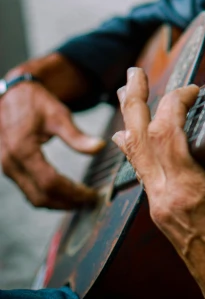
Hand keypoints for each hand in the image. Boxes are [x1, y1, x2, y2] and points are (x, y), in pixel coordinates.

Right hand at [0, 68, 104, 208]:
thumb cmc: (35, 102)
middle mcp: (11, 162)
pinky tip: (63, 193)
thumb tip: (101, 147)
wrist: (11, 94)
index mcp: (23, 149)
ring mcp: (7, 167)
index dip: (72, 192)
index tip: (91, 195)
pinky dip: (46, 196)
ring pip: (32, 197)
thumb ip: (77, 136)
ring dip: (57, 203)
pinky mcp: (8, 168)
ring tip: (80, 201)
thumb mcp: (58, 115)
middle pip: (41, 196)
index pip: (50, 182)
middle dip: (67, 203)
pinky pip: (27, 190)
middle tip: (89, 202)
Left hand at [113, 68, 204, 298]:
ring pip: (136, 154)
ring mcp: (159, 207)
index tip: (194, 89)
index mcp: (185, 192)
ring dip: (131, 119)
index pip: (167, 132)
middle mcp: (163, 198)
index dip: (176, 102)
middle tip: (133, 73)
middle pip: (139, 139)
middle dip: (135, 101)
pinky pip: (141, 171)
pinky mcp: (162, 213)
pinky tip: (129, 136)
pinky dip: (136, 146)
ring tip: (127, 92)